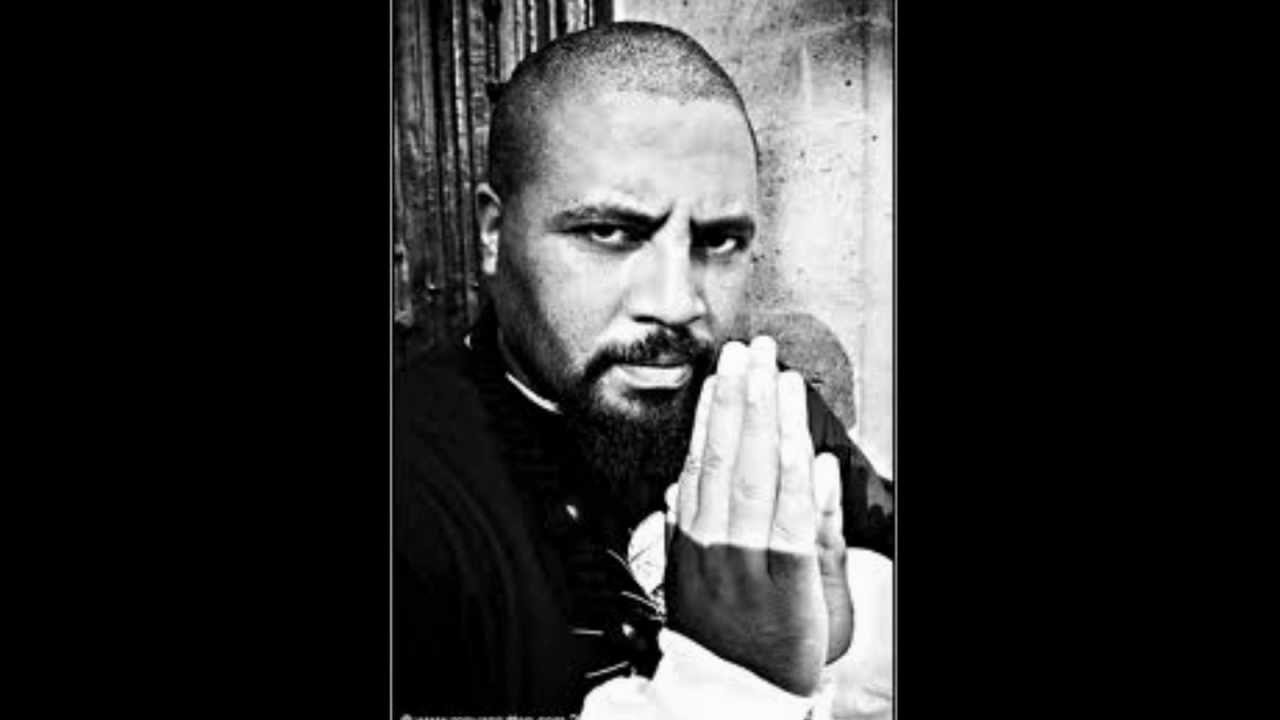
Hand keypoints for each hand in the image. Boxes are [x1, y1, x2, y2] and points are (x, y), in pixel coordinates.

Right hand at [664, 337, 852, 696]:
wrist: (734, 696)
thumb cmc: (717, 639)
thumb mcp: (685, 583)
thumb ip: (680, 533)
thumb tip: (679, 485)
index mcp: (690, 540)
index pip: (700, 462)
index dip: (710, 414)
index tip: (720, 375)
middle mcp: (714, 542)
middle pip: (727, 457)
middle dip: (738, 398)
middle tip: (747, 351)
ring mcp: (747, 559)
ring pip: (758, 476)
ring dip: (767, 420)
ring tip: (774, 375)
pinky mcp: (786, 578)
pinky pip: (792, 516)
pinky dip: (796, 475)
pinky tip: (801, 440)